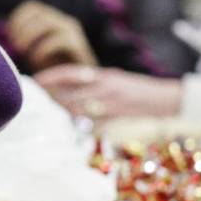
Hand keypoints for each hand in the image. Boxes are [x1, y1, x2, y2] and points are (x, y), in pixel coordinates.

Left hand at [8, 0, 97, 71]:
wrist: (78, 85)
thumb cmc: (51, 68)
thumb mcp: (33, 51)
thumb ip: (22, 41)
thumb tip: (5, 38)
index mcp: (51, 19)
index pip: (32, 7)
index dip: (18, 19)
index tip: (11, 36)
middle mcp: (62, 21)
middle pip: (39, 13)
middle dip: (23, 29)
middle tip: (16, 46)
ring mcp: (72, 32)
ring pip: (48, 23)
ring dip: (31, 36)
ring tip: (23, 51)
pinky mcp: (78, 45)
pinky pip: (59, 40)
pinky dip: (43, 49)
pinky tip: (36, 60)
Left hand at [35, 65, 183, 120]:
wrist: (163, 98)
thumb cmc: (134, 87)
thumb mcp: (112, 77)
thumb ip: (91, 80)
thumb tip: (64, 84)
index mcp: (103, 74)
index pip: (70, 73)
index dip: (51, 76)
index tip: (36, 80)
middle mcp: (105, 87)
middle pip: (70, 95)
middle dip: (52, 100)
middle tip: (37, 103)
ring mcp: (111, 104)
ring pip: (78, 111)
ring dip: (63, 114)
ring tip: (49, 116)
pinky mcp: (116, 118)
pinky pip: (93, 125)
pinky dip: (80, 126)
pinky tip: (71, 128)